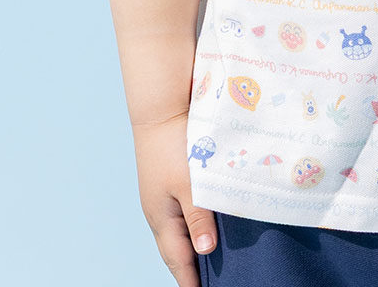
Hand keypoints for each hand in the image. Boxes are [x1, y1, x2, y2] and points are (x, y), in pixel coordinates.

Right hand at [133, 113, 217, 285]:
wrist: (162, 107)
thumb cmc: (174, 146)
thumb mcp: (190, 184)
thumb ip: (198, 218)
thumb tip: (205, 253)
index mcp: (161, 218)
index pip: (177, 260)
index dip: (190, 279)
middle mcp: (159, 210)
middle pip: (177, 248)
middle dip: (193, 267)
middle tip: (214, 280)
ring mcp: (163, 194)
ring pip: (182, 229)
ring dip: (196, 243)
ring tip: (217, 257)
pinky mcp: (171, 179)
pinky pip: (184, 209)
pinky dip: (197, 221)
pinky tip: (213, 219)